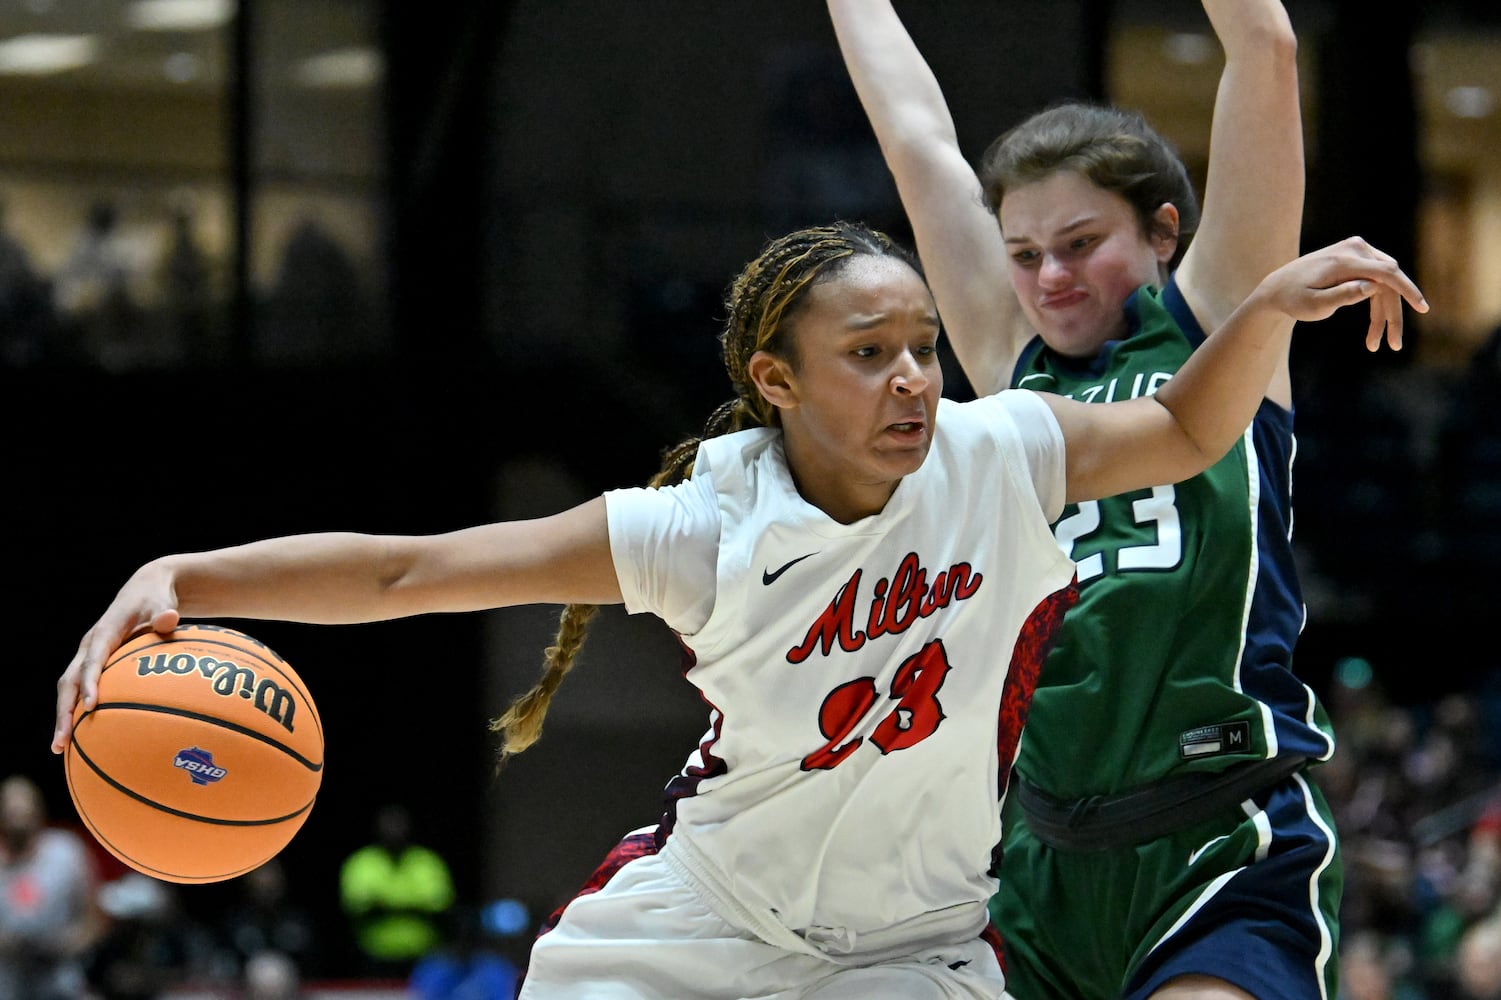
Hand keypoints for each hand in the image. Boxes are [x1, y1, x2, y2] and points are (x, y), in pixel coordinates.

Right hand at [54, 563, 180, 753]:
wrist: (145, 590)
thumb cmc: (155, 600)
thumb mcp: (161, 603)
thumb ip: (164, 614)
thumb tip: (170, 619)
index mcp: (104, 633)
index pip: (93, 661)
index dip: (91, 683)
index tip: (91, 706)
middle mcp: (90, 646)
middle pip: (70, 681)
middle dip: (64, 711)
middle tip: (62, 741)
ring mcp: (88, 656)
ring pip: (69, 689)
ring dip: (63, 716)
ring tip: (60, 748)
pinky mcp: (92, 663)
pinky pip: (80, 689)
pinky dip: (76, 710)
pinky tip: (80, 737)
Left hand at [1257, 236, 1427, 350]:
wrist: (1277, 288)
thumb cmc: (1293, 299)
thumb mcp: (1314, 305)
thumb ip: (1342, 295)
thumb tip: (1373, 287)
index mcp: (1345, 259)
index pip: (1386, 272)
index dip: (1407, 290)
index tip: (1422, 308)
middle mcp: (1355, 249)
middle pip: (1388, 281)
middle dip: (1393, 314)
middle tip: (1394, 345)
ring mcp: (1357, 251)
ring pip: (1384, 284)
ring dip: (1384, 313)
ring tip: (1375, 343)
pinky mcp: (1356, 258)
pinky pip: (1376, 281)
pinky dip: (1377, 304)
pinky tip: (1375, 327)